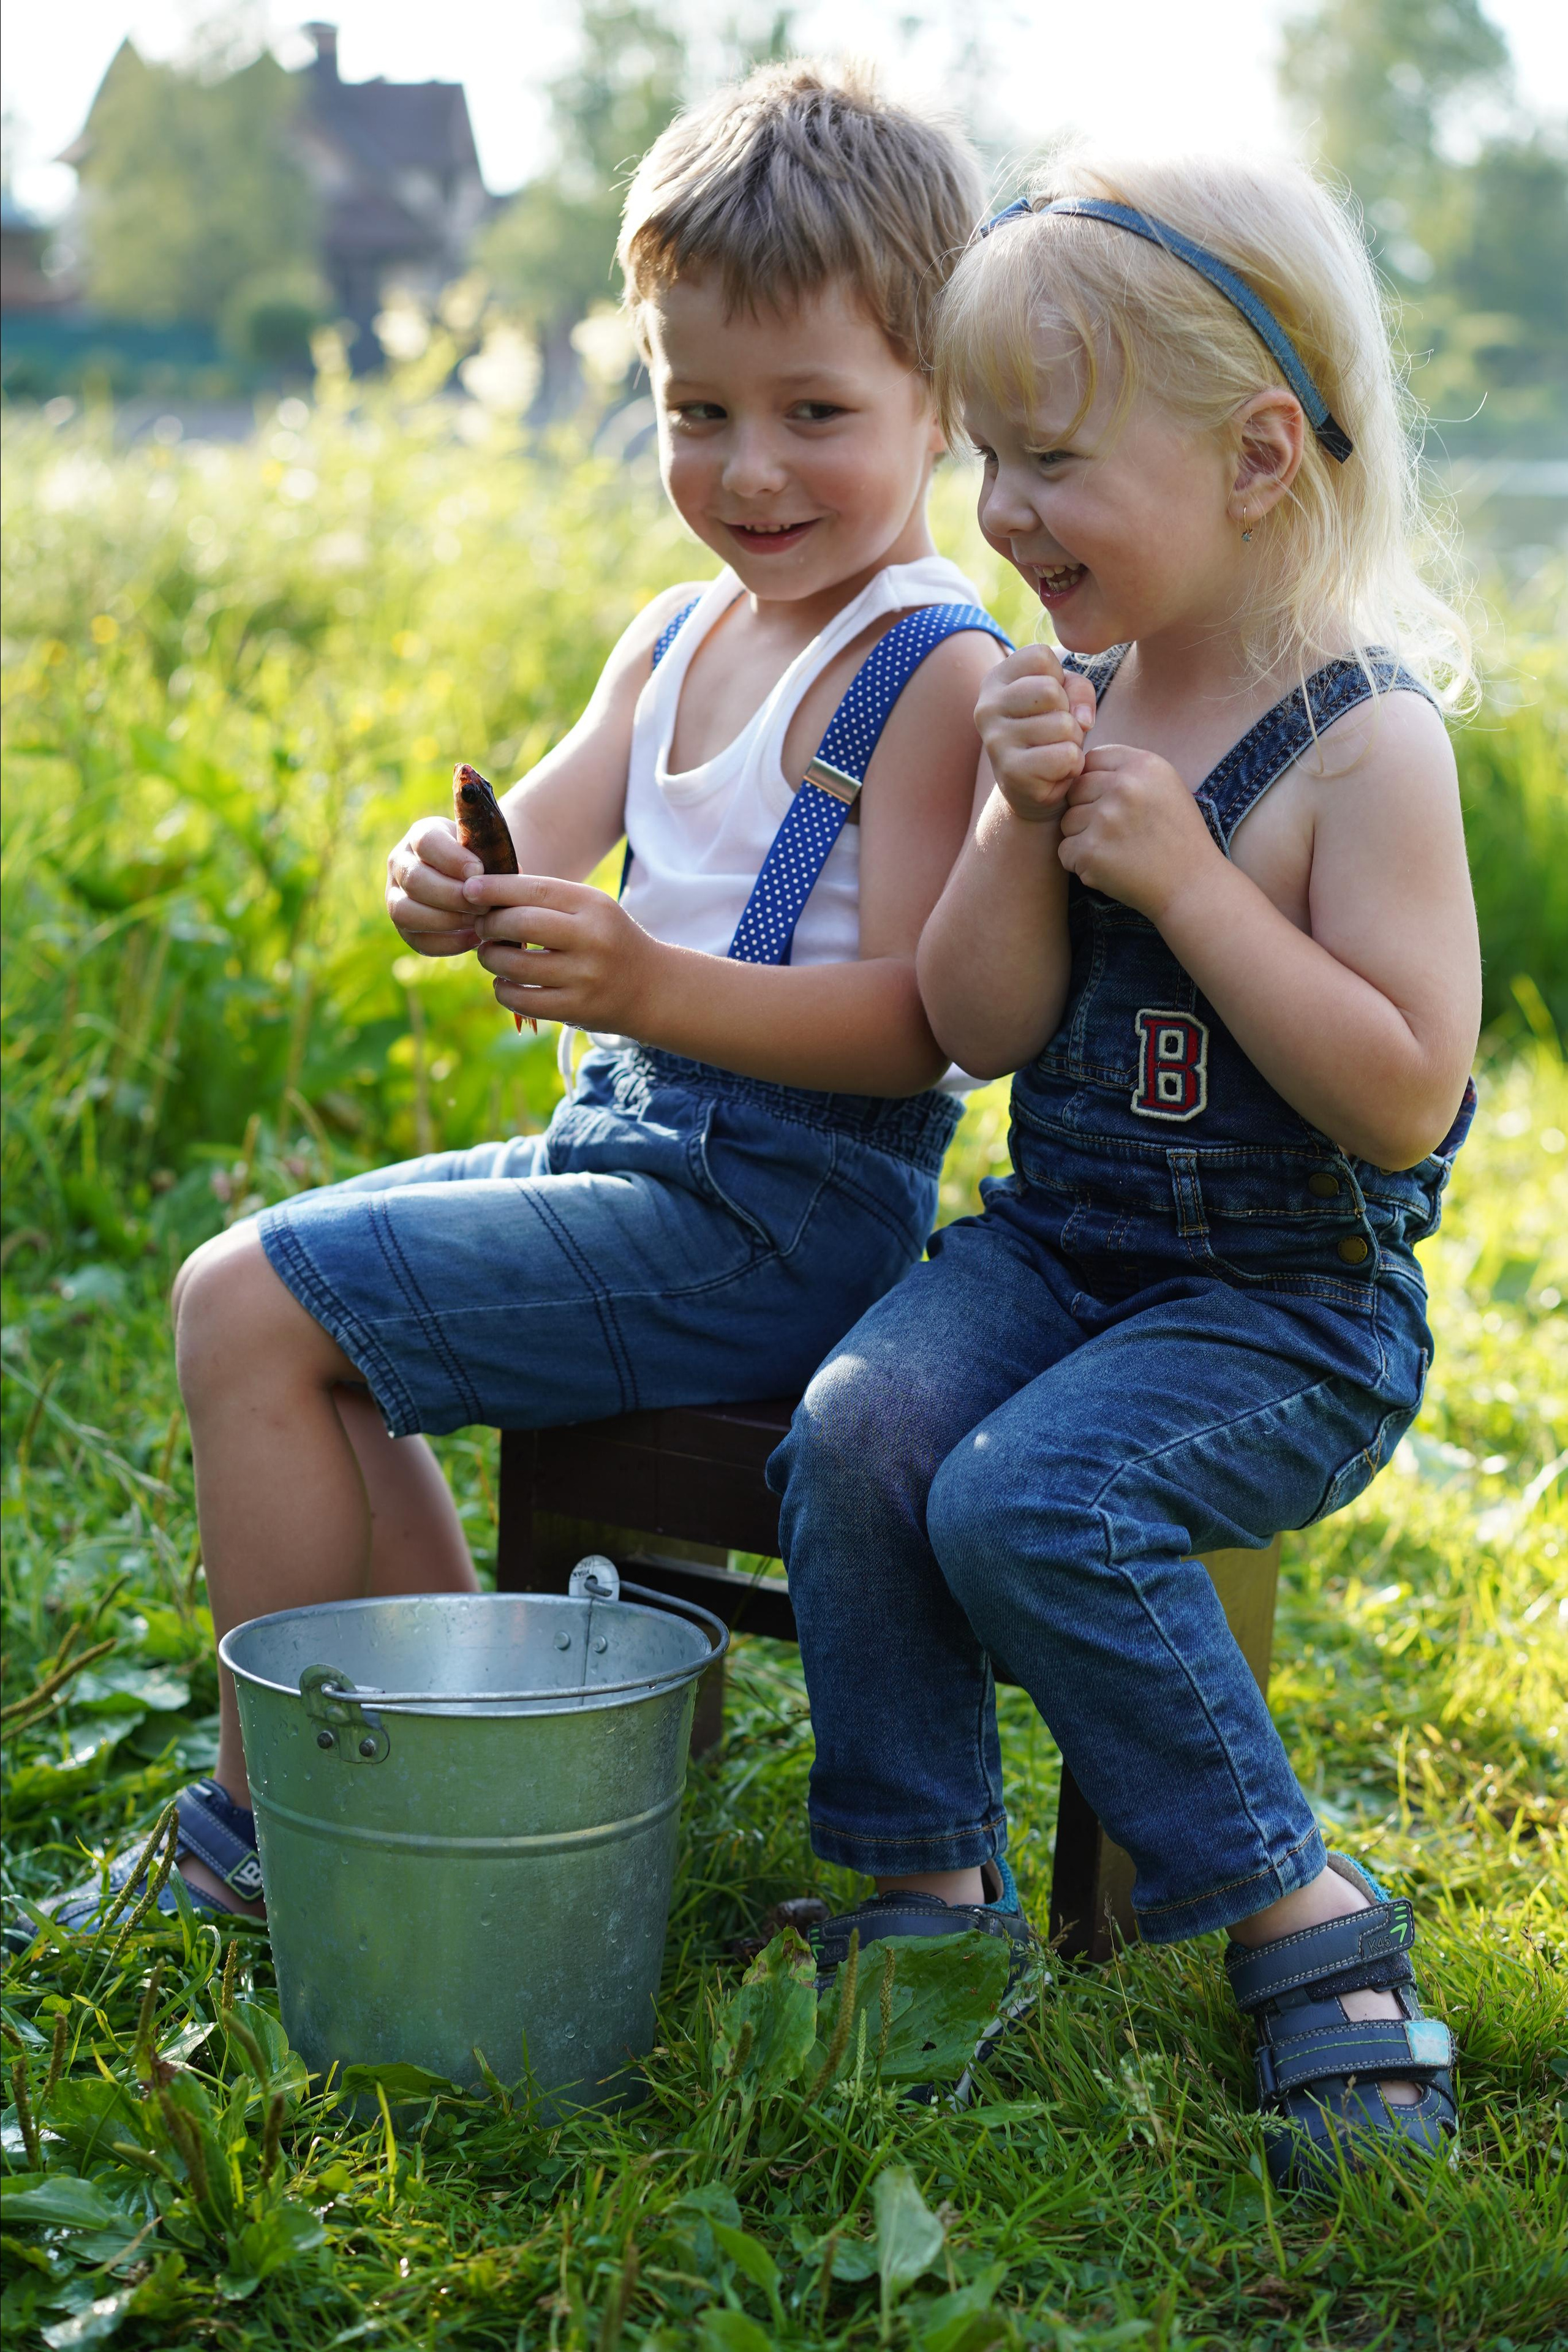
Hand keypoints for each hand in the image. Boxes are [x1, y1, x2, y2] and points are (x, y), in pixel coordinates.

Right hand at [386, 816, 481, 956]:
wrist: (472, 882)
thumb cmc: (482, 861)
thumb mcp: (485, 849)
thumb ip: (493, 857)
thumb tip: (512, 875)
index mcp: (421, 835)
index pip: (426, 842)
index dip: (452, 859)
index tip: (479, 871)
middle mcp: (401, 864)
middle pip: (414, 880)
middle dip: (452, 896)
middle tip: (483, 905)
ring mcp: (396, 896)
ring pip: (405, 911)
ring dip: (447, 920)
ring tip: (478, 922)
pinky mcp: (405, 928)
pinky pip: (418, 940)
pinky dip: (449, 942)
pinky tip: (475, 938)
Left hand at [465, 873, 662, 1031]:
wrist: (651, 988)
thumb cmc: (607, 940)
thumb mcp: (589, 910)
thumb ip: (546, 900)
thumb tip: (483, 894)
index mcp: (593, 906)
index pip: (534, 889)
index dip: (495, 889)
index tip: (469, 890)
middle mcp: (591, 939)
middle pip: (521, 924)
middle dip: (489, 924)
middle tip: (481, 926)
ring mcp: (584, 977)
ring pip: (514, 965)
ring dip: (490, 958)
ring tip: (489, 954)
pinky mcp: (576, 1009)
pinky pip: (522, 999)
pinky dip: (502, 989)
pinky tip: (504, 982)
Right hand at [975, 645, 1096, 823]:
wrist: (1032, 790)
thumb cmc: (1050, 734)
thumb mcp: (1066, 698)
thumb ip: (1078, 688)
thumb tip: (1081, 720)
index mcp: (995, 681)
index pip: (1040, 656)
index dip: (1059, 678)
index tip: (1049, 701)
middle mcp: (987, 708)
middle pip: (1051, 690)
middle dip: (1068, 712)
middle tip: (1056, 731)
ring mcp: (996, 741)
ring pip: (1063, 725)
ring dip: (1073, 741)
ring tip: (1056, 750)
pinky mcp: (1012, 772)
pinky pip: (1065, 756)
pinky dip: (1072, 765)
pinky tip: (1056, 770)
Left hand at [1057, 744, 1219, 918]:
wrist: (1192, 886)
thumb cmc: (1177, 838)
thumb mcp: (1165, 788)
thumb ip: (1127, 771)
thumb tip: (1081, 766)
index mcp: (1144, 765)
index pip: (1092, 759)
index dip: (1095, 782)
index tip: (1111, 803)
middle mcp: (1124, 786)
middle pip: (1075, 789)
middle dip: (1086, 810)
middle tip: (1115, 833)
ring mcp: (1106, 819)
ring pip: (1067, 821)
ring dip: (1082, 838)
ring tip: (1116, 851)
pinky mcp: (1091, 851)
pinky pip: (1065, 852)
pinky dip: (1080, 864)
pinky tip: (1109, 868)